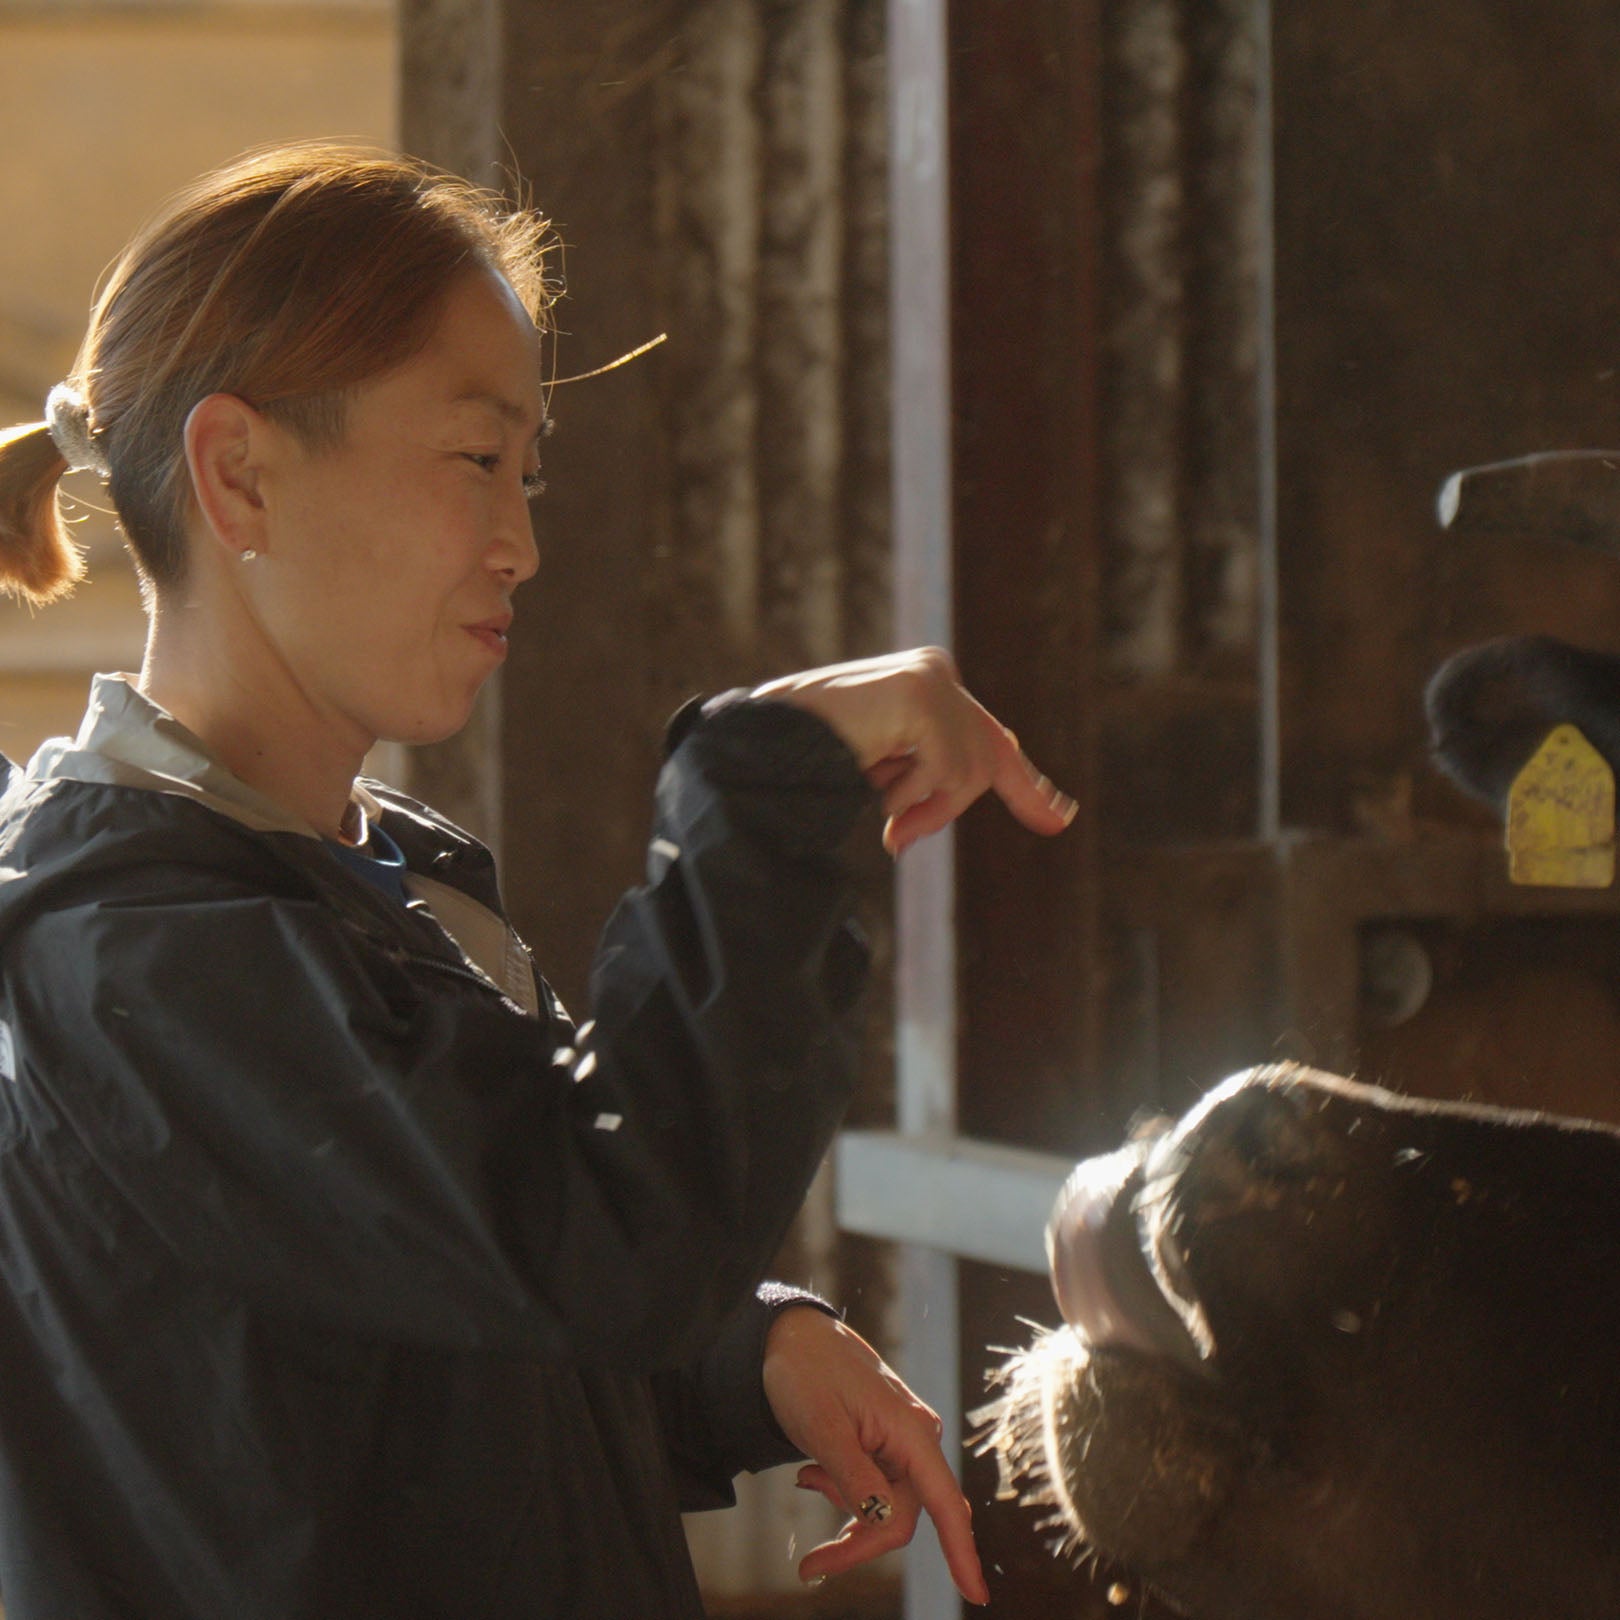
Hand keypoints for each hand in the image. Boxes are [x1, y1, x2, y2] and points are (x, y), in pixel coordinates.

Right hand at [752, 647, 1076, 855]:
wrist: (755, 741)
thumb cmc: (799, 759)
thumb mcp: (876, 776)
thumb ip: (917, 788)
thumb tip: (915, 831)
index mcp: (925, 687)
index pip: (989, 739)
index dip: (1025, 783)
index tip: (1060, 818)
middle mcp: (934, 673)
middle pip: (987, 757)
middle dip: (976, 801)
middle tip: (937, 832)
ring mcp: (931, 678)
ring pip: (968, 772)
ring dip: (923, 806)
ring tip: (877, 807)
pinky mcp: (921, 692)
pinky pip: (947, 770)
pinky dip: (912, 795)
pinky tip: (872, 782)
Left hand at [761, 1306, 989, 1605]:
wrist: (792, 1336)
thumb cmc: (807, 1373)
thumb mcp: (822, 1428)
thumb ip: (854, 1478)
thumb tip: (884, 1524)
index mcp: (911, 1431)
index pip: (942, 1502)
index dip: (960, 1551)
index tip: (975, 1597)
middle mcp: (917, 1438)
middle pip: (902, 1514)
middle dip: (860, 1541)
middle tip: (811, 1567)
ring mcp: (904, 1441)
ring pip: (886, 1505)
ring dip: (846, 1509)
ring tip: (806, 1477)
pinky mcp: (887, 1444)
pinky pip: (875, 1487)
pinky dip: (845, 1491)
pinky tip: (814, 1472)